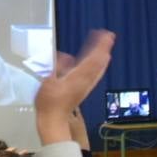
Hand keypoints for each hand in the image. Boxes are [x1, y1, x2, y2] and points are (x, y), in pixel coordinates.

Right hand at [36, 30, 114, 144]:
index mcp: (78, 77)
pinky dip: (98, 66)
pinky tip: (97, 64)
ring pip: (99, 69)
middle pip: (99, 63)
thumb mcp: (48, 81)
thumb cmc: (49, 102)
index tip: (106, 35)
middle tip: (108, 37)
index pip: (93, 59)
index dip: (100, 46)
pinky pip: (95, 75)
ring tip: (104, 47)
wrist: (54, 121)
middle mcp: (86, 81)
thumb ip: (57, 67)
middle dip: (104, 49)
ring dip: (102, 56)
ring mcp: (86, 87)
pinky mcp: (84, 91)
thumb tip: (65, 57)